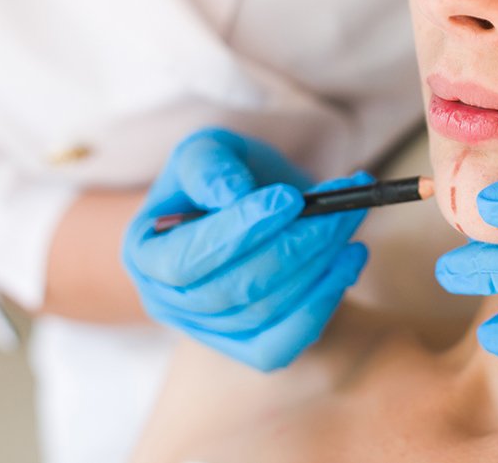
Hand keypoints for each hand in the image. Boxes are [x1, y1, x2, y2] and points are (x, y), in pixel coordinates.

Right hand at [123, 127, 369, 369]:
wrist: (263, 202)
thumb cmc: (230, 172)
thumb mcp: (211, 148)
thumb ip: (210, 164)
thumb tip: (231, 195)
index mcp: (145, 253)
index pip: (186, 260)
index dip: (237, 232)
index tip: (289, 198)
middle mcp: (168, 301)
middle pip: (231, 291)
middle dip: (292, 247)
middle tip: (337, 209)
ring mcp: (207, 333)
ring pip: (265, 312)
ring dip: (317, 264)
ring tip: (349, 218)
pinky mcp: (249, 349)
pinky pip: (285, 344)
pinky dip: (324, 302)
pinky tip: (351, 258)